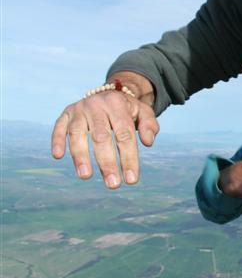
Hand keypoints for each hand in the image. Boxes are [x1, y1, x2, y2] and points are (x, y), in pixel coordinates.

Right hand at [51, 73, 159, 188]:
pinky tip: (58, 156)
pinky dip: (57, 140)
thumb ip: (149, 125)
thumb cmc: (128, 110)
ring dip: (80, 156)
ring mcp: (79, 109)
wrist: (109, 93)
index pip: (124, 135)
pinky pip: (59, 126)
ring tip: (86, 176)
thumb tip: (148, 143)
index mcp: (118, 104)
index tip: (131, 180)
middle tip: (113, 184)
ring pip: (77, 133)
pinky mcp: (66, 113)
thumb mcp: (143, 112)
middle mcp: (97, 105)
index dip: (128, 158)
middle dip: (107, 162)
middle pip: (101, 137)